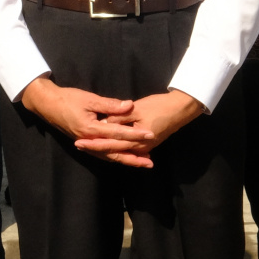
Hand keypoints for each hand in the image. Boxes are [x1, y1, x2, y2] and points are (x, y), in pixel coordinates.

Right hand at [20, 77, 145, 162]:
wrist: (48, 105)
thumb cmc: (68, 99)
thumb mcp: (89, 98)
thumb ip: (110, 104)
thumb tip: (129, 105)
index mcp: (92, 129)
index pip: (118, 134)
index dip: (135, 134)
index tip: (150, 135)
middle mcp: (90, 141)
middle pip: (115, 153)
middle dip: (134, 157)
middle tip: (150, 162)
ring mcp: (87, 144)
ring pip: (109, 157)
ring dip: (126, 160)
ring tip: (142, 163)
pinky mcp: (85, 144)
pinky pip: (103, 154)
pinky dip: (115, 157)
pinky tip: (124, 158)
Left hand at [76, 90, 205, 167]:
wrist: (181, 109)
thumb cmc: (159, 106)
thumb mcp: (137, 109)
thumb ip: (119, 117)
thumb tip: (103, 123)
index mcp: (135, 140)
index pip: (110, 144)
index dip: (93, 143)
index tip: (79, 141)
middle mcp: (139, 147)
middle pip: (113, 151)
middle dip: (95, 149)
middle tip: (78, 146)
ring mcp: (144, 147)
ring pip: (120, 152)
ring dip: (105, 150)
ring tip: (88, 148)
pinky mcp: (147, 144)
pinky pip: (128, 150)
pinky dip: (117, 150)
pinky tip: (108, 148)